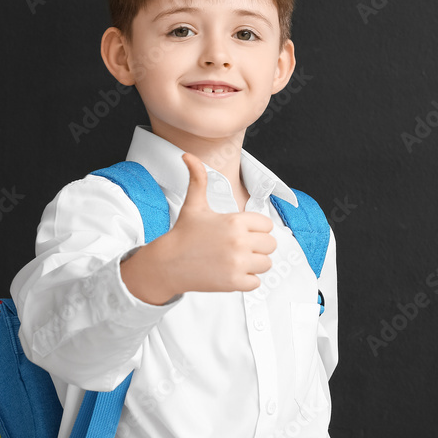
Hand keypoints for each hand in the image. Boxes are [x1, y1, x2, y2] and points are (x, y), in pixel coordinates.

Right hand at [120, 152, 276, 303]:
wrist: (167, 263)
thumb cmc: (183, 233)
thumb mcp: (194, 204)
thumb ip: (197, 178)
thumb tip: (187, 155)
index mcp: (235, 220)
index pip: (267, 225)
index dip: (255, 229)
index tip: (239, 232)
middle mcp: (239, 241)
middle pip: (271, 245)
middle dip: (258, 246)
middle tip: (238, 247)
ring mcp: (237, 263)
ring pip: (266, 264)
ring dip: (254, 264)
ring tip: (235, 260)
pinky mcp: (234, 282)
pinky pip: (256, 282)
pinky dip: (246, 280)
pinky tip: (230, 273)